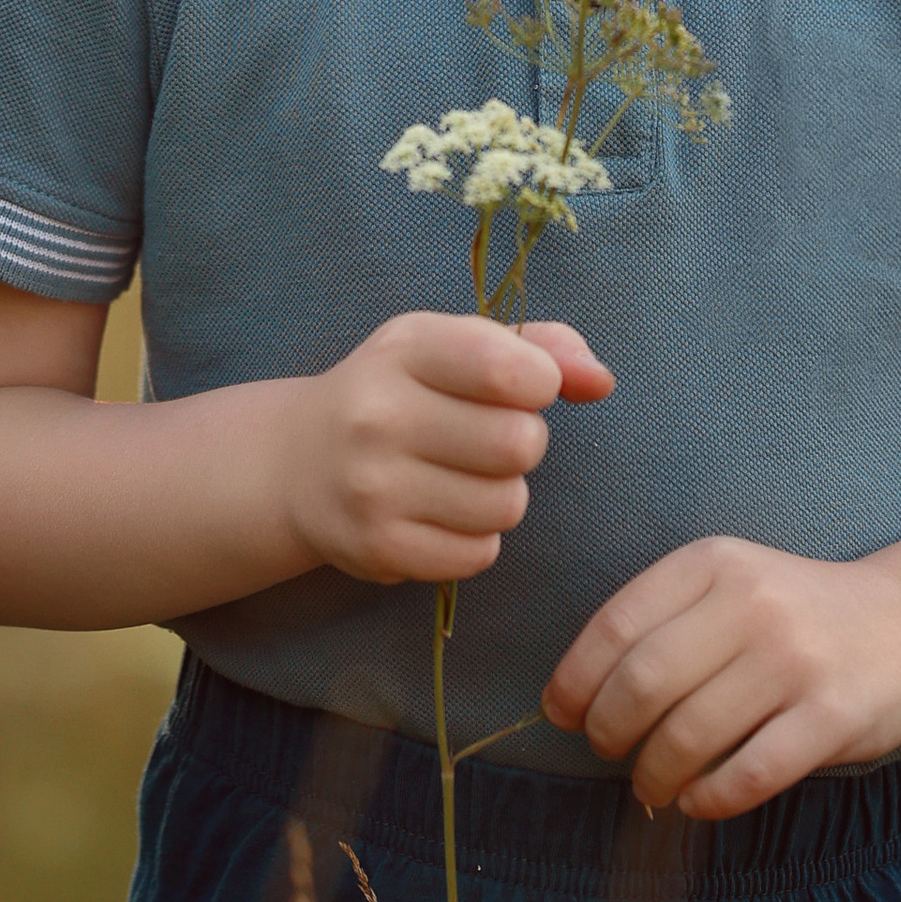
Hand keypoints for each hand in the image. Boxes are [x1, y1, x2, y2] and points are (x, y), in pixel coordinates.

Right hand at [279, 315, 611, 588]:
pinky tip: (442, 514)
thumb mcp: (455, 345)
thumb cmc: (401, 391)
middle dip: (523, 444)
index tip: (522, 387)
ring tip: (463, 477)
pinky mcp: (377, 549)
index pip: (509, 368)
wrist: (298, 462)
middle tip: (488, 440)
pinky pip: (478, 555)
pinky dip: (476, 539)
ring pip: (506, 506)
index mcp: (406, 348)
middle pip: (520, 445)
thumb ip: (541, 348)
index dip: (541, 383)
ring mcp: (373, 487)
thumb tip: (601, 381)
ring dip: (502, 495)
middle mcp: (380, 416)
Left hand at [543, 536, 900, 817]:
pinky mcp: (833, 717)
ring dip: (653, 776)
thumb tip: (571, 701)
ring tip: (652, 785)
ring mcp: (797, 660)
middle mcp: (754, 602)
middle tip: (612, 753)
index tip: (563, 715)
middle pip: (644, 683)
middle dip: (609, 732)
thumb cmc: (793, 617)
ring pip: (689, 736)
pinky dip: (707, 799)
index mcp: (716, 561)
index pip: (617, 625)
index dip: (575, 680)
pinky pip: (747, 775)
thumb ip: (659, 624)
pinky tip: (697, 800)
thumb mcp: (730, 586)